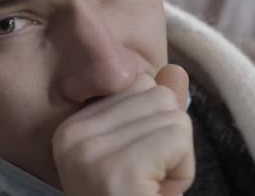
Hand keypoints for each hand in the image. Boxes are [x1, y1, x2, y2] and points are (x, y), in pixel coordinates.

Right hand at [53, 65, 194, 195]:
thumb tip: (175, 70)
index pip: (136, 84)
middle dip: (168, 137)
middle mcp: (72, 134)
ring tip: (152, 186)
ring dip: (178, 156)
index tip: (138, 163)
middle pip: (156, 94)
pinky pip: (177, 137)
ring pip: (172, 114)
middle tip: (148, 178)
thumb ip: (155, 110)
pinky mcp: (117, 169)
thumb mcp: (144, 153)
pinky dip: (183, 169)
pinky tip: (158, 191)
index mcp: (71, 128)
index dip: (153, 124)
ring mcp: (90, 151)